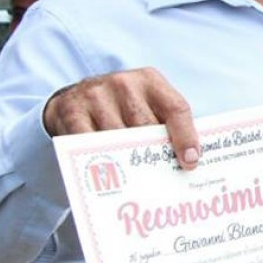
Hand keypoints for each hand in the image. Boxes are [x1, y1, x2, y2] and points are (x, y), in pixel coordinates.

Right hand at [44, 68, 199, 169]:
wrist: (75, 98)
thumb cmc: (122, 108)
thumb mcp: (146, 105)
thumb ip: (166, 124)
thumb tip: (190, 160)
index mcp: (150, 81)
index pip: (176, 108)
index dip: (186, 136)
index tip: (190, 161)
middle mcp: (123, 83)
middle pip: (147, 126)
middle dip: (156, 152)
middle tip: (163, 177)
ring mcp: (96, 95)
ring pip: (119, 137)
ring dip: (129, 160)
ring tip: (138, 181)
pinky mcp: (72, 111)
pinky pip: (90, 143)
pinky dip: (101, 159)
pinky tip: (109, 174)